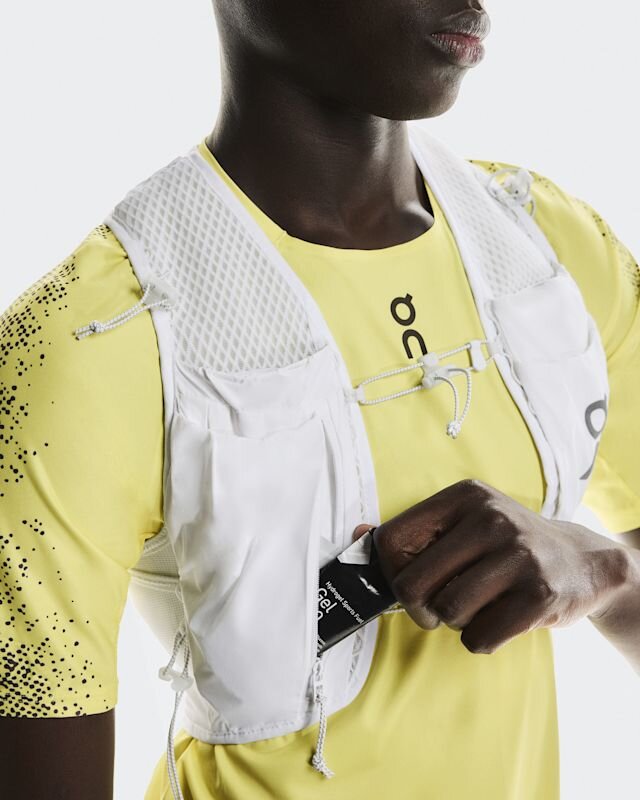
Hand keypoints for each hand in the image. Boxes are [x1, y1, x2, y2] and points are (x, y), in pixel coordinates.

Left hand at [360, 479, 630, 653]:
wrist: (583, 561)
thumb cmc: (509, 545)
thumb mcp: (467, 521)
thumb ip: (415, 532)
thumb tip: (357, 537)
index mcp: (464, 496)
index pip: (393, 540)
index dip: (392, 571)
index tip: (410, 580)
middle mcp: (490, 519)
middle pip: (413, 584)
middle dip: (420, 606)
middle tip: (440, 605)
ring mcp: (518, 556)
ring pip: (447, 612)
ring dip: (455, 621)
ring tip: (479, 603)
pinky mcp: (538, 596)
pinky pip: (478, 638)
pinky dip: (482, 638)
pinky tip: (500, 616)